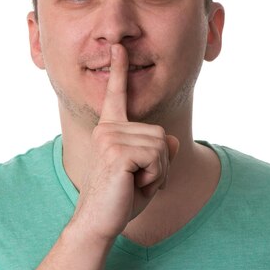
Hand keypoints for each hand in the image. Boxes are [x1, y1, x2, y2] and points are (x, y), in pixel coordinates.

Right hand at [71, 44, 178, 241]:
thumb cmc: (120, 198)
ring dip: (158, 171)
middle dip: (160, 163)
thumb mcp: (147, 171)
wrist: (98, 222)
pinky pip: (157, 157)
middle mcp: (107, 128)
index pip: (116, 95)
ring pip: (161, 145)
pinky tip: (135, 184)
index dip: (120, 70)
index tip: (118, 47)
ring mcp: (110, 138)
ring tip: (135, 183)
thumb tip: (171, 139)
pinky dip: (156, 176)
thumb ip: (159, 151)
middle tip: (138, 180)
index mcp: (110, 129)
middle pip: (160, 133)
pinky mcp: (117, 151)